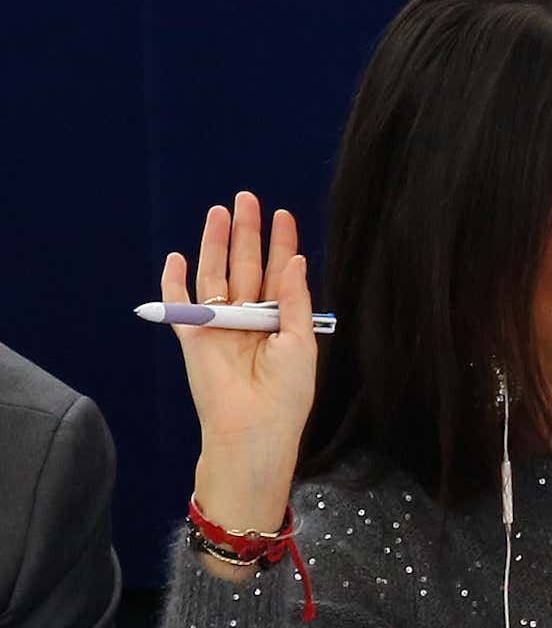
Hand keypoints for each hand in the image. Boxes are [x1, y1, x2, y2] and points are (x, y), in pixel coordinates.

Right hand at [160, 192, 316, 532]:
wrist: (254, 430)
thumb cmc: (286, 393)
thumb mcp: (301, 341)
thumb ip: (295, 299)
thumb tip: (296, 260)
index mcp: (279, 321)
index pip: (280, 273)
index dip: (281, 244)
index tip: (284, 215)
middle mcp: (249, 319)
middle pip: (247, 266)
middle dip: (247, 232)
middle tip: (247, 197)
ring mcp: (220, 325)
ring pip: (216, 275)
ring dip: (216, 243)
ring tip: (220, 211)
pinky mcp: (193, 337)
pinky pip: (180, 304)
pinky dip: (174, 281)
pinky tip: (177, 256)